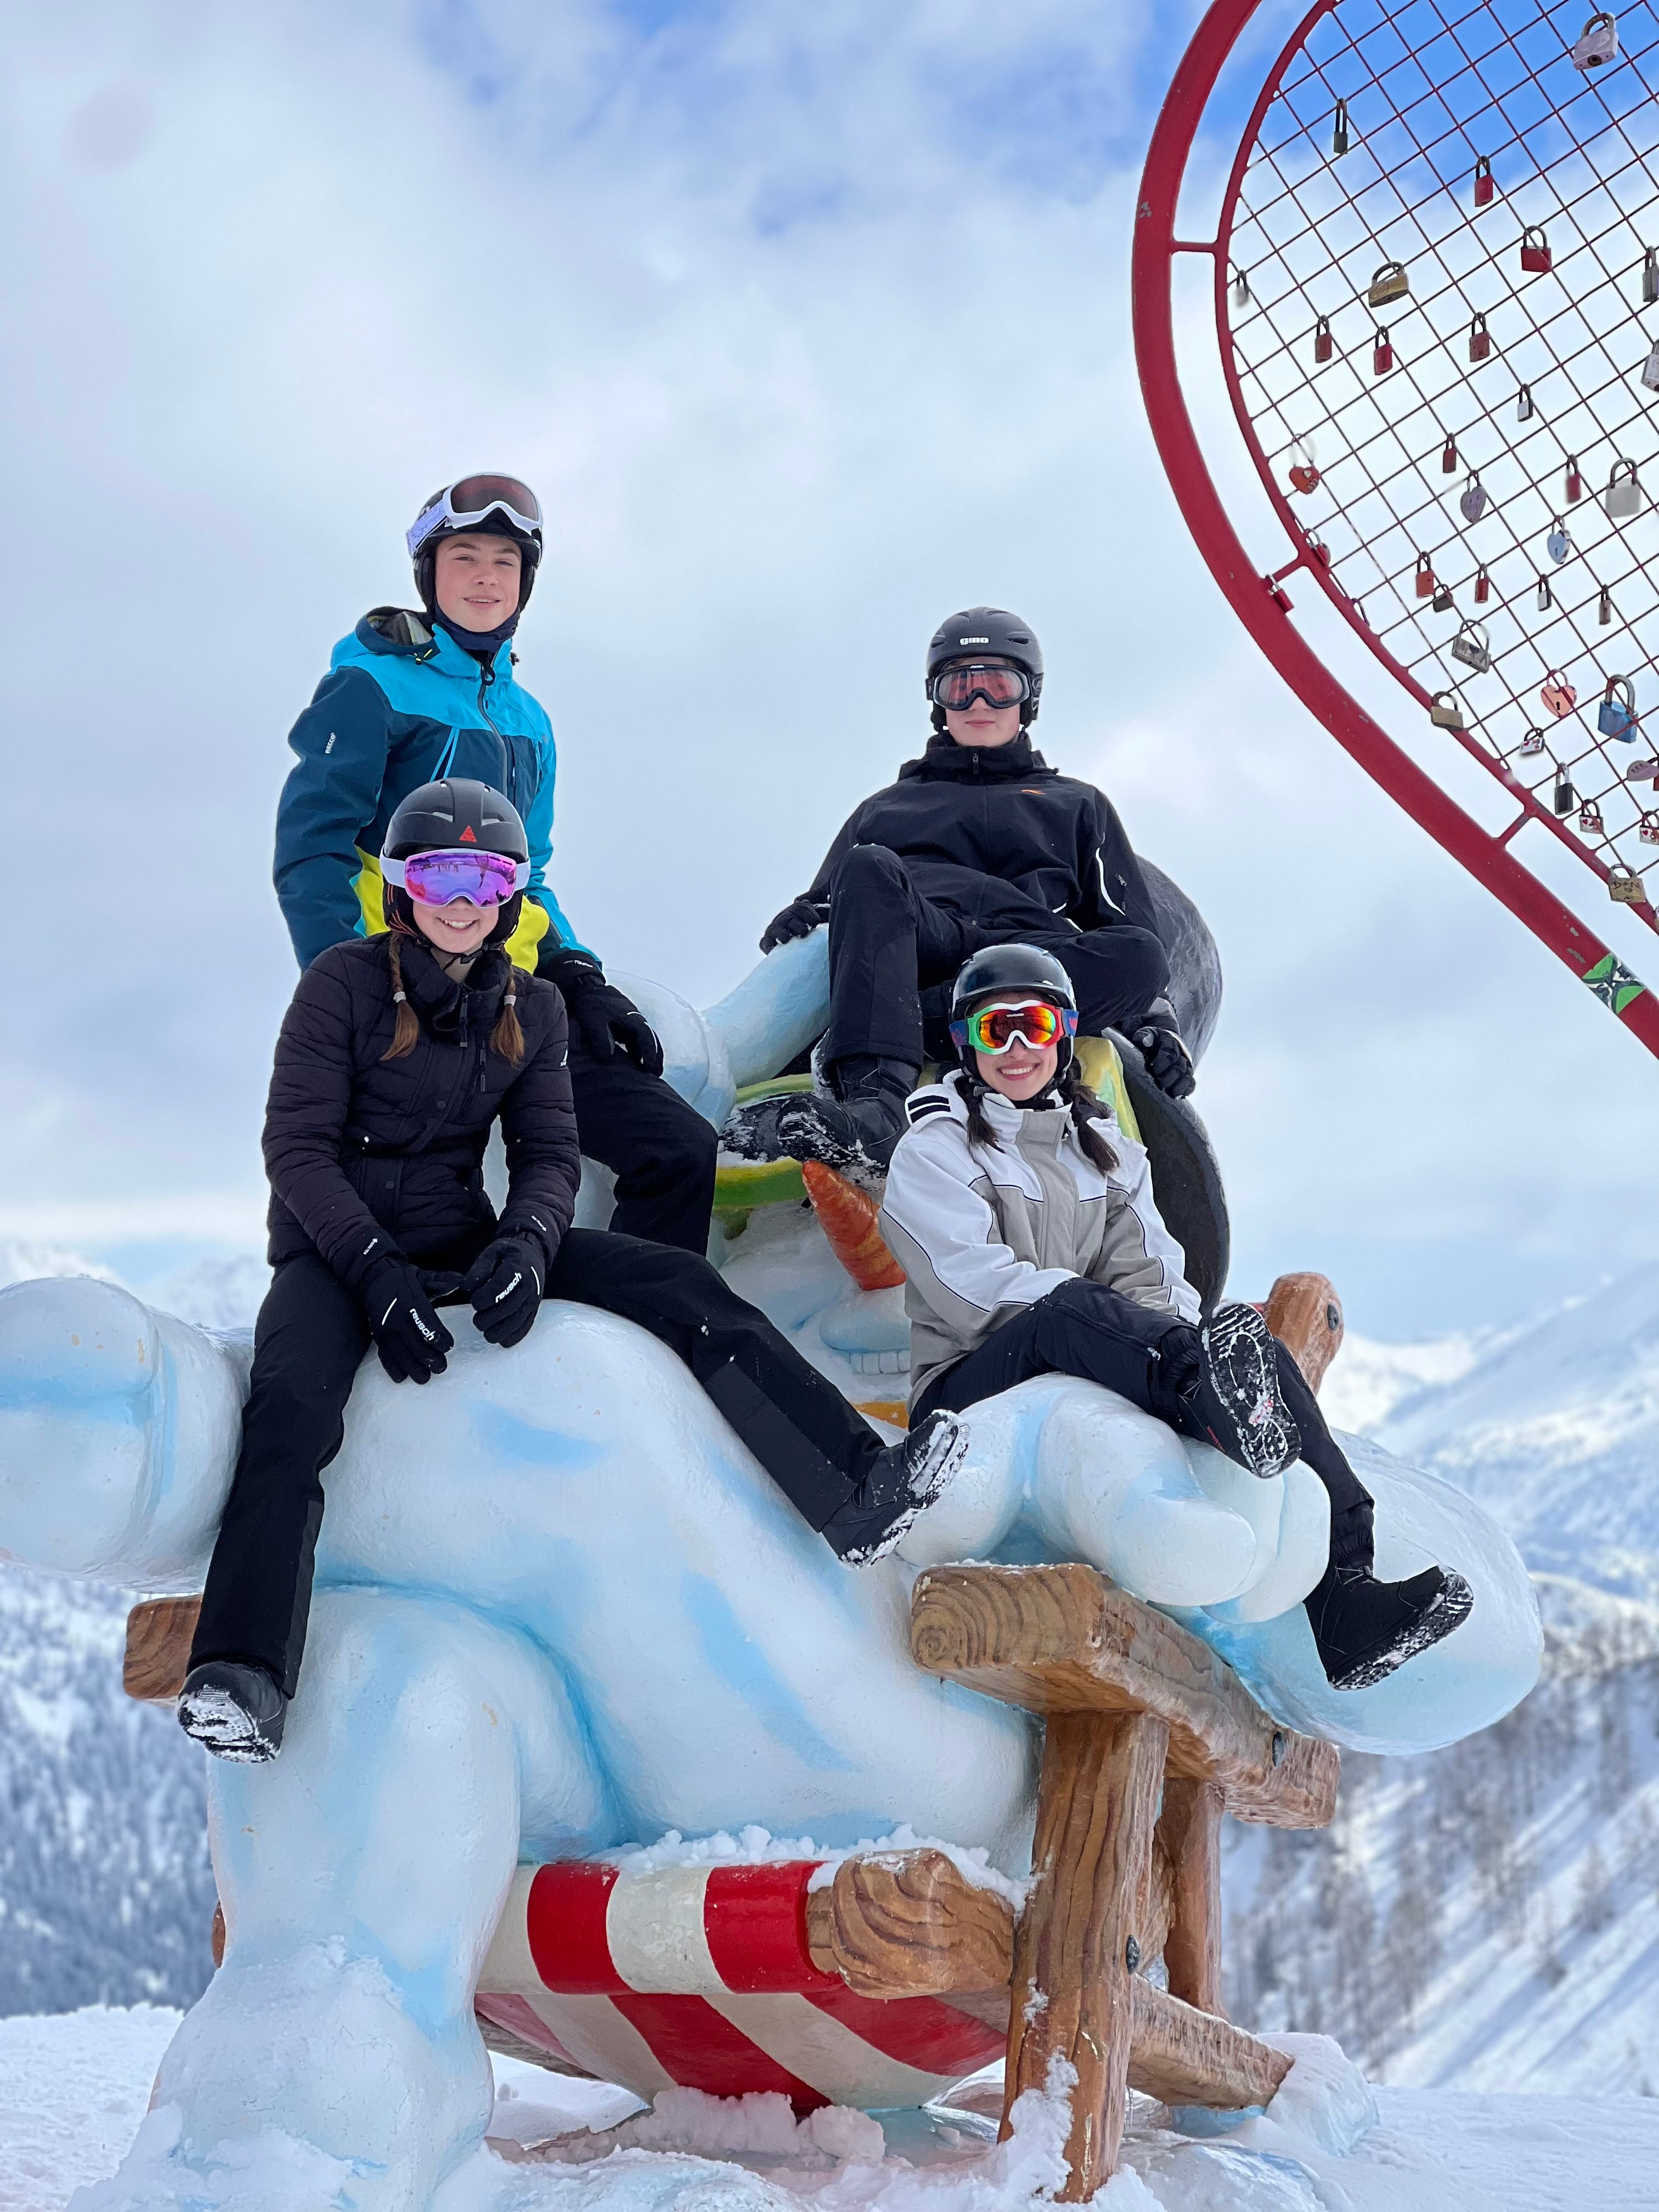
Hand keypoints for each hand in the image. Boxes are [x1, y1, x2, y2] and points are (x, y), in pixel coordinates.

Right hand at [361, 1257, 453, 1383]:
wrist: (373, 1279)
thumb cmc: (402, 1280)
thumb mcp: (422, 1277)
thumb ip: (441, 1281)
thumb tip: (461, 1281)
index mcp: (411, 1303)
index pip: (428, 1325)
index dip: (440, 1339)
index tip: (448, 1346)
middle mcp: (397, 1318)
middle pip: (416, 1345)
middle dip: (430, 1359)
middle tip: (441, 1367)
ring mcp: (386, 1329)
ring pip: (400, 1354)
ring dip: (413, 1368)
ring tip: (425, 1378)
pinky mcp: (378, 1336)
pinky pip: (385, 1355)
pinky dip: (392, 1367)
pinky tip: (401, 1377)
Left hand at [462, 1235, 544, 1348]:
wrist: (534, 1258)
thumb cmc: (510, 1255)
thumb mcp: (493, 1251)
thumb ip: (480, 1267)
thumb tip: (468, 1286)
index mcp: (517, 1268)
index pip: (500, 1287)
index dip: (484, 1298)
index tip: (475, 1302)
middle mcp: (528, 1286)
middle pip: (508, 1308)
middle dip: (488, 1318)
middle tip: (477, 1319)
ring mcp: (533, 1300)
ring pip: (516, 1322)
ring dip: (498, 1331)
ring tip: (485, 1330)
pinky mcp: (534, 1310)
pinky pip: (525, 1327)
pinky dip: (512, 1337)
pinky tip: (500, 1339)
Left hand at [545, 951, 663, 1074]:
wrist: (586, 987)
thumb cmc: (591, 1004)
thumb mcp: (594, 1022)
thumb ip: (601, 1039)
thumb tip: (607, 1058)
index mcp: (632, 1018)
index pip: (646, 1039)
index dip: (650, 1055)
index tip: (652, 1070)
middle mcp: (637, 1019)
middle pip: (652, 1039)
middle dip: (656, 1056)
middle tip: (658, 1074)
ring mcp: (632, 1021)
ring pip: (646, 1039)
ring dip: (650, 1053)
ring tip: (651, 1071)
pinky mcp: (626, 1023)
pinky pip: (637, 1038)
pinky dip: (640, 1049)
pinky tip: (637, 1060)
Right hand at [760, 897, 827, 954]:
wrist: (800, 948)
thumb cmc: (814, 930)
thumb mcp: (821, 919)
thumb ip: (826, 913)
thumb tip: (833, 908)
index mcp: (798, 911)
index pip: (802, 908)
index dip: (808, 914)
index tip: (816, 922)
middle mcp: (786, 918)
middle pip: (789, 917)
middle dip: (797, 924)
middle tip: (804, 932)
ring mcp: (776, 930)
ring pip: (776, 928)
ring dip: (781, 933)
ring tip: (787, 938)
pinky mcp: (769, 942)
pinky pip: (765, 942)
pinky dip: (767, 944)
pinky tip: (772, 947)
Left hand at [1134, 1012, 1195, 1099]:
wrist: (1162, 1040)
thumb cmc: (1151, 1039)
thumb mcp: (1145, 1033)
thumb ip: (1144, 1035)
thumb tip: (1145, 1042)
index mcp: (1170, 1042)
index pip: (1169, 1053)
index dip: (1162, 1063)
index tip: (1152, 1068)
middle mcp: (1181, 1053)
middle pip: (1179, 1066)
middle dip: (1169, 1077)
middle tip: (1158, 1083)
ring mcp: (1185, 1064)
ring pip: (1187, 1075)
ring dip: (1178, 1085)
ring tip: (1169, 1092)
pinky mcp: (1186, 1074)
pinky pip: (1191, 1083)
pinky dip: (1186, 1089)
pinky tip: (1178, 1095)